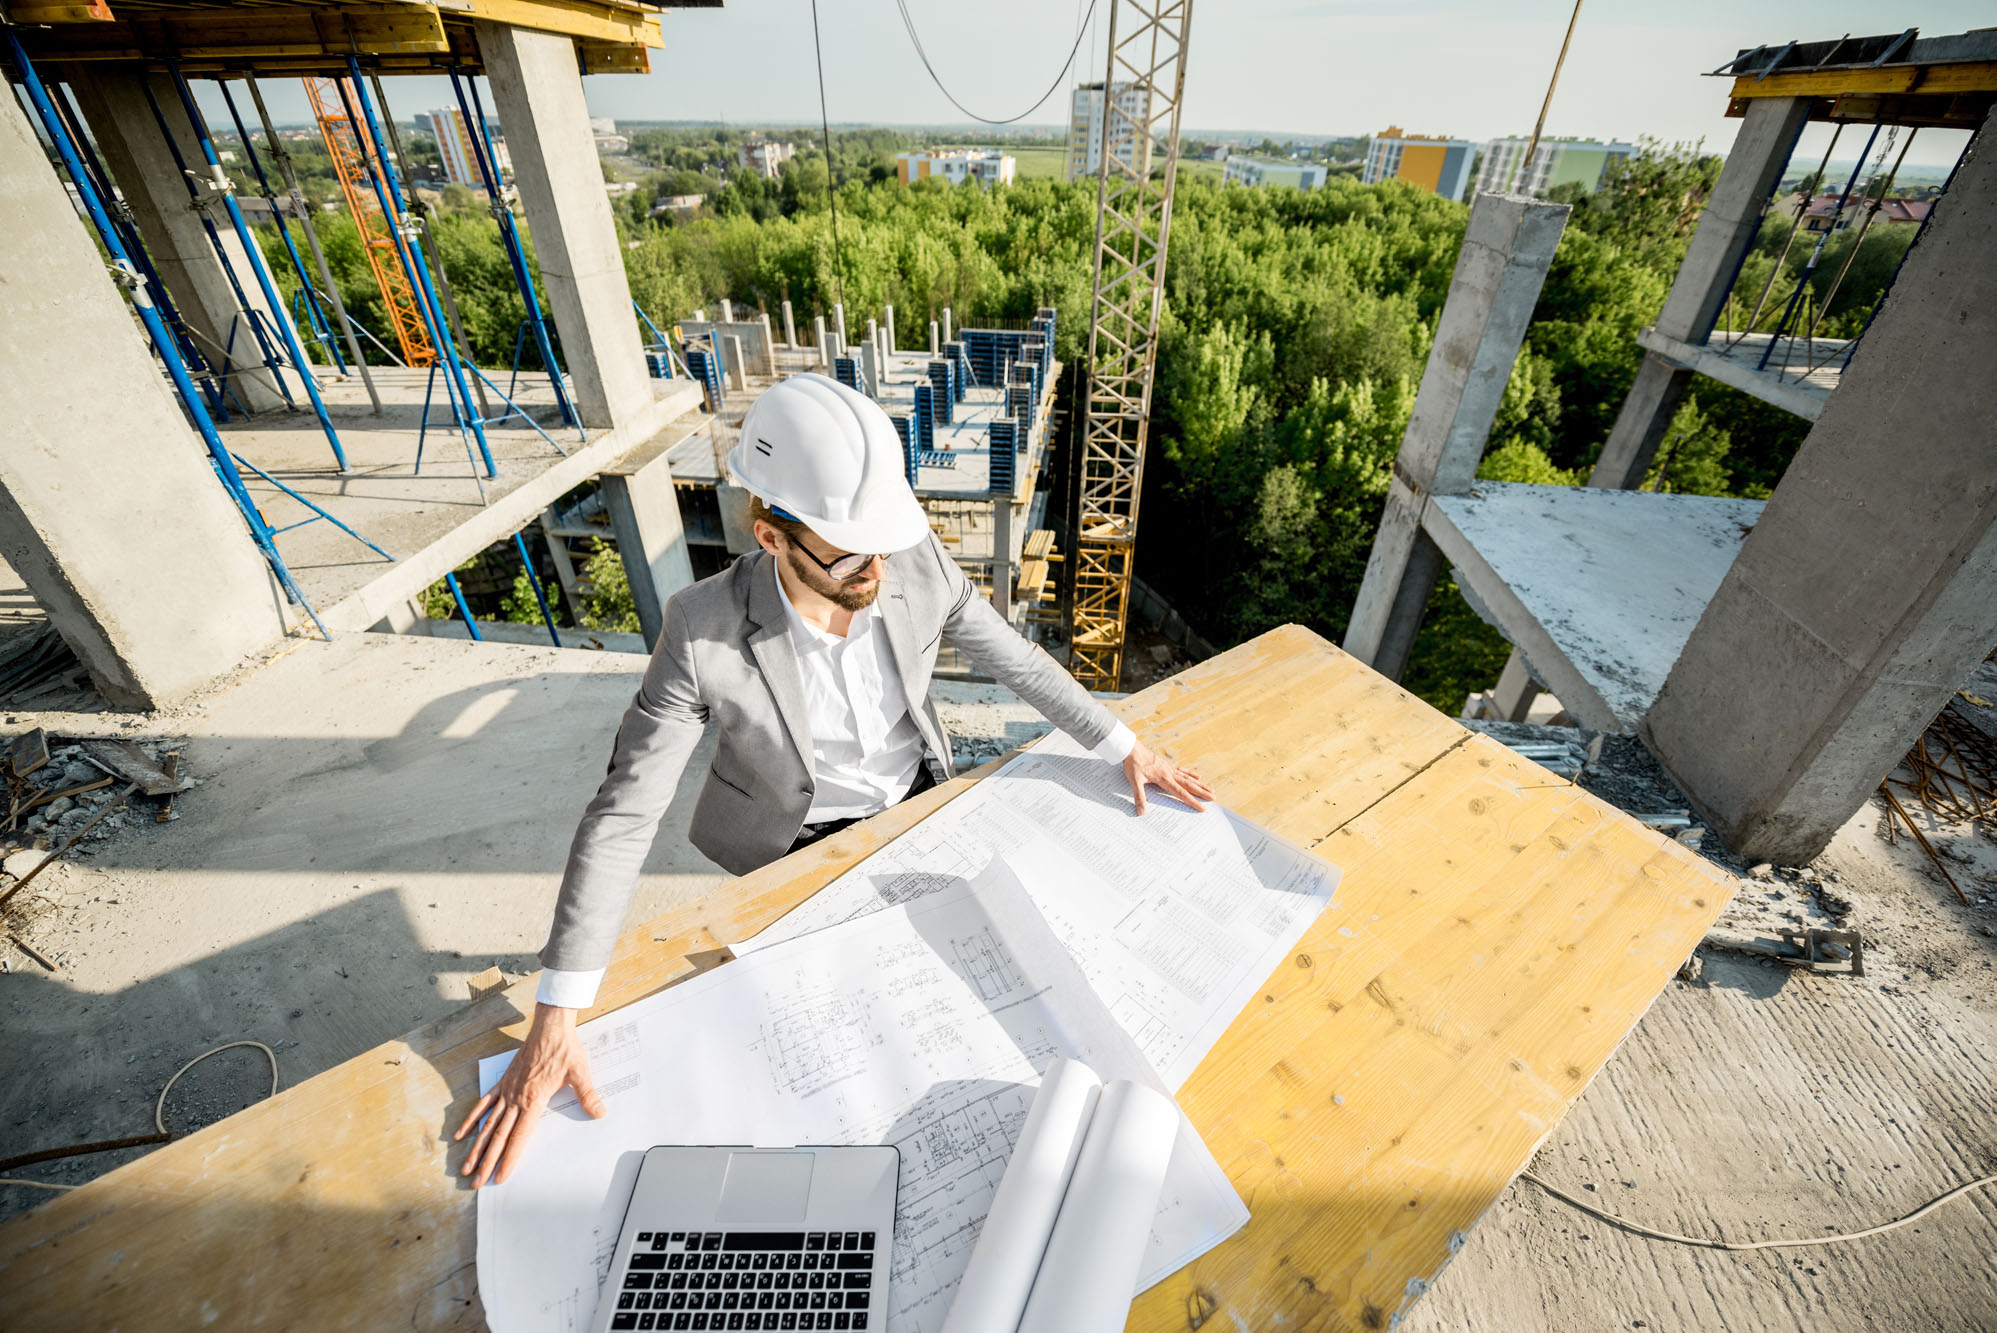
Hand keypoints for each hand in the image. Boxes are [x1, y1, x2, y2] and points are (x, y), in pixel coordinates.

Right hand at [453, 1002, 605, 1187]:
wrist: (549, 1026)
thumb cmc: (564, 1049)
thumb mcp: (580, 1072)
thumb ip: (588, 1095)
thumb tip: (600, 1112)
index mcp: (533, 1100)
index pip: (518, 1137)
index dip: (508, 1158)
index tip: (500, 1176)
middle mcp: (516, 1099)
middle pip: (498, 1136)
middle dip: (487, 1162)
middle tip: (477, 1182)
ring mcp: (507, 1090)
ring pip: (487, 1124)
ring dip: (476, 1147)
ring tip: (466, 1167)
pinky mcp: (503, 1082)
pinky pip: (484, 1103)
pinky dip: (472, 1119)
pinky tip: (460, 1134)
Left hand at [1122, 739, 1215, 814]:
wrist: (1131, 748)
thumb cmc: (1133, 764)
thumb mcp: (1134, 781)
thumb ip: (1139, 796)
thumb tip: (1141, 811)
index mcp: (1164, 779)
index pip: (1181, 793)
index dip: (1192, 801)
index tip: (1202, 808)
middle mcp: (1170, 773)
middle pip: (1189, 785)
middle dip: (1202, 792)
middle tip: (1214, 798)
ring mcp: (1169, 768)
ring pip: (1188, 778)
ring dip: (1200, 785)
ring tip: (1210, 789)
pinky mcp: (1167, 764)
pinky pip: (1182, 770)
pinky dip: (1190, 774)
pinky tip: (1197, 776)